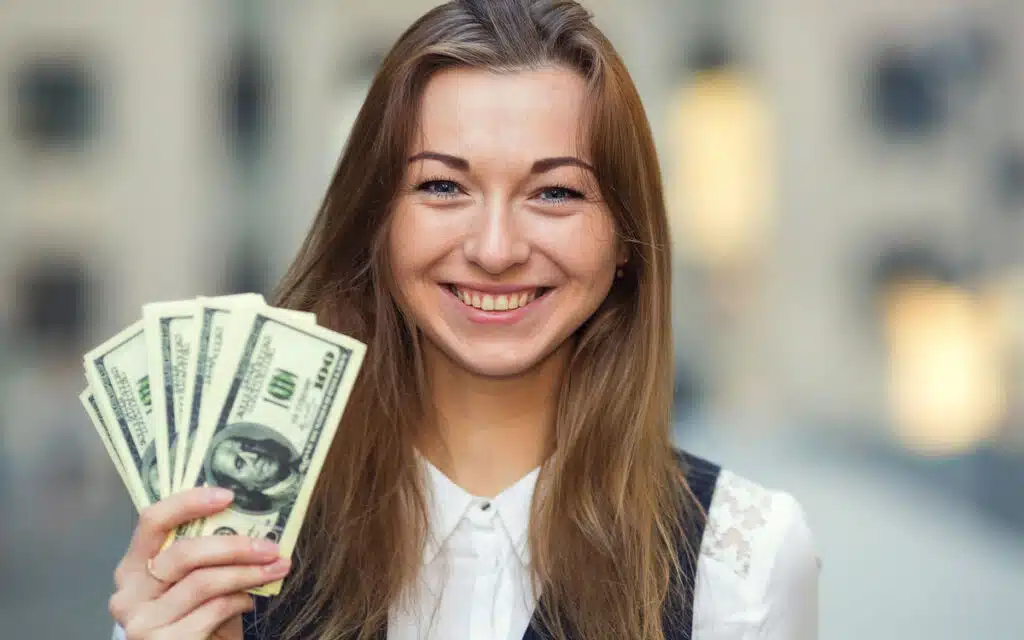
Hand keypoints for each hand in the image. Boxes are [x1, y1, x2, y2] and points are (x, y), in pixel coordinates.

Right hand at [109, 487, 290, 639]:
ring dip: (247, 573)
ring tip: (275, 569)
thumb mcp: (196, 582)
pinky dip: (239, 601)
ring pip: (203, 582)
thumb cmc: (197, 619)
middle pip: (183, 553)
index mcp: (133, 568)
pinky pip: (213, 610)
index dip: (188, 502)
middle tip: (270, 546)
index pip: (152, 521)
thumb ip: (207, 556)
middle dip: (234, 546)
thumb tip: (247, 519)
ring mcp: (141, 622)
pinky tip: (248, 601)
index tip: (229, 496)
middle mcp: (128, 595)